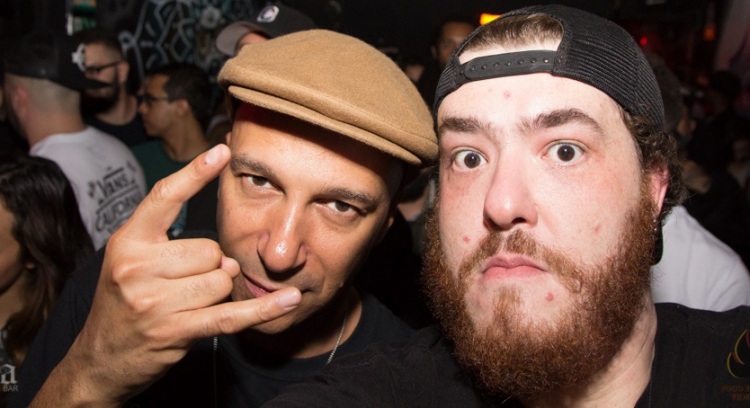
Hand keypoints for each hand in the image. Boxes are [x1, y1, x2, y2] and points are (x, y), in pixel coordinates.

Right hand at [33, 145, 300, 405]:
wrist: (101, 356)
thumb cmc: (124, 300)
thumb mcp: (130, 259)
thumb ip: (171, 243)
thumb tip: (227, 254)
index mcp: (127, 241)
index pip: (165, 197)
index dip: (196, 173)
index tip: (222, 151)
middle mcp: (136, 267)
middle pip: (210, 250)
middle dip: (210, 267)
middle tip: (184, 284)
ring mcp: (154, 301)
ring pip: (221, 280)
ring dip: (216, 293)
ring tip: (186, 303)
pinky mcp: (174, 331)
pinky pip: (230, 314)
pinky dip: (263, 310)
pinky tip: (290, 300)